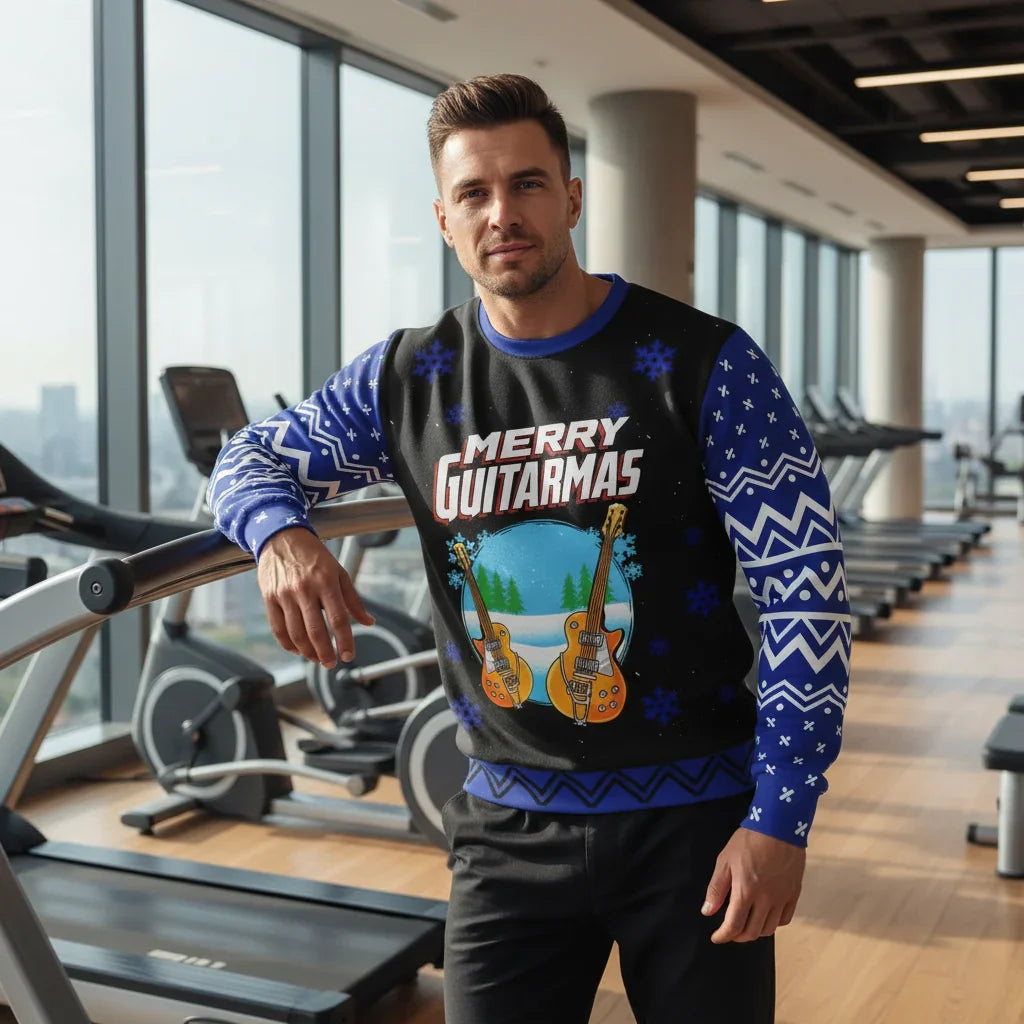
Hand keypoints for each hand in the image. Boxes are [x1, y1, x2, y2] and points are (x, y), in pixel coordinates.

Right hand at [257, 527, 374, 668]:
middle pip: (315, 630)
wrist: (282, 537)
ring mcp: (285, 594)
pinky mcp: (269, 598)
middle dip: (325, 653)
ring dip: (307, 652)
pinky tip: (298, 649)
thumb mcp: (339, 572)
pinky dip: (288, 644)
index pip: (338, 619)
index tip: (349, 655)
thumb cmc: (314, 556)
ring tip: (316, 658)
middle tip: (331, 664)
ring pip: (296, 633)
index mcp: (326, 582)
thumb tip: (369, 622)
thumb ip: (353, 600)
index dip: (345, 641)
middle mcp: (305, 589)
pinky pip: (278, 628)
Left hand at [701, 827, 804, 943]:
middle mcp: (765, 900)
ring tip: (746, 923)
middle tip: (730, 931)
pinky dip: (774, 923)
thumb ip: (716, 888)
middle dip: (738, 936)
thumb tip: (708, 912)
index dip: (723, 936)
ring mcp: (782, 898)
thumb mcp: (725, 860)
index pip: (733, 926)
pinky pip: (785, 919)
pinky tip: (766, 916)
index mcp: (745, 892)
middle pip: (752, 932)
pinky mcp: (794, 893)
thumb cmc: (748, 841)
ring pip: (769, 929)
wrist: (778, 827)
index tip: (716, 937)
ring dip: (755, 931)